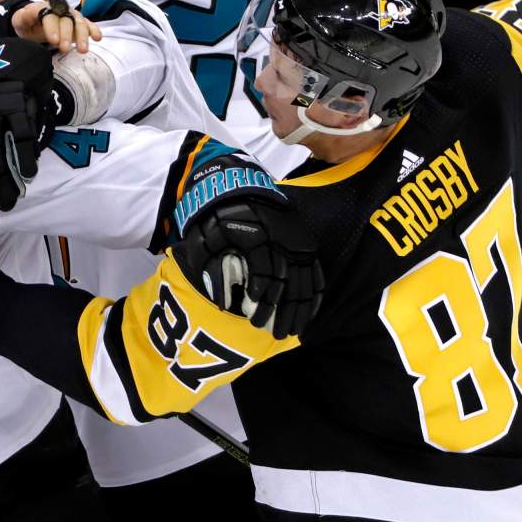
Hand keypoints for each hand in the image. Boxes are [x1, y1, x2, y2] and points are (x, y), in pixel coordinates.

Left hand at [12, 0, 100, 54]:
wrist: (34, 24)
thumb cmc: (27, 23)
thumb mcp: (20, 21)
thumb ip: (23, 17)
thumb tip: (26, 13)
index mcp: (44, 8)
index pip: (50, 16)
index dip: (52, 28)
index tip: (53, 41)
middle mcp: (60, 10)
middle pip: (66, 20)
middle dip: (67, 35)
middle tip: (64, 49)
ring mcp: (71, 16)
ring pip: (79, 23)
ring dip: (83, 36)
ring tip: (83, 50)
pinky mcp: (78, 24)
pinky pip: (88, 25)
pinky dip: (94, 30)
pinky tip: (98, 38)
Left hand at [176, 200, 323, 338]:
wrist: (234, 186)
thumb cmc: (216, 216)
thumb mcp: (205, 237)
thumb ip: (212, 268)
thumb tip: (224, 302)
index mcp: (257, 236)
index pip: (265, 272)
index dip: (261, 298)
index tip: (253, 316)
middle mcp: (282, 239)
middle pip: (287, 281)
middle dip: (281, 312)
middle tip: (274, 334)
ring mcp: (297, 241)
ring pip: (304, 281)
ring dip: (299, 309)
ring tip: (291, 331)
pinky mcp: (305, 243)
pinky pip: (316, 273)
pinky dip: (314, 295)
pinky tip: (309, 313)